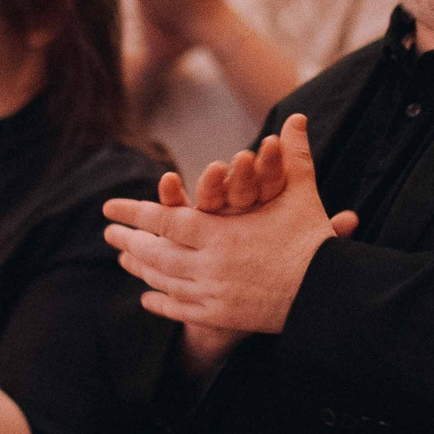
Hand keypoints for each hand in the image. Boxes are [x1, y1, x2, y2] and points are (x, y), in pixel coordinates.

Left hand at [102, 114, 354, 333]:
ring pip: (164, 282)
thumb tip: (296, 117)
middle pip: (155, 254)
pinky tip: (147, 297)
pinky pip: (180, 309)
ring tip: (123, 260)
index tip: (108, 208)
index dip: (133, 212)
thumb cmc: (312, 240)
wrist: (326, 293)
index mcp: (219, 232)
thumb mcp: (299, 194)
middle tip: (108, 234)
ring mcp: (212, 294)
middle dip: (128, 242)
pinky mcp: (220, 317)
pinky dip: (160, 302)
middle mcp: (208, 265)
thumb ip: (292, 156)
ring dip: (141, 270)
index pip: (163, 220)